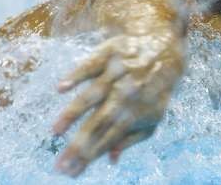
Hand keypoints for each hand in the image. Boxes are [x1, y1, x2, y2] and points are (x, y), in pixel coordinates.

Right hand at [53, 32, 184, 176]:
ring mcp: (115, 74)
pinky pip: (90, 66)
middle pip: (97, 123)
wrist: (165, 47)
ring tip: (56, 131)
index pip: (107, 140)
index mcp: (134, 113)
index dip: (89, 157)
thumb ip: (132, 138)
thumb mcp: (152, 116)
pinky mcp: (108, 54)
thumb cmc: (156, 88)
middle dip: (78, 146)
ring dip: (73, 114)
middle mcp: (124, 95)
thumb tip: (111, 159)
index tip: (69, 172)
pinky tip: (61, 88)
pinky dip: (76, 76)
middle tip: (59, 164)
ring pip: (91, 96)